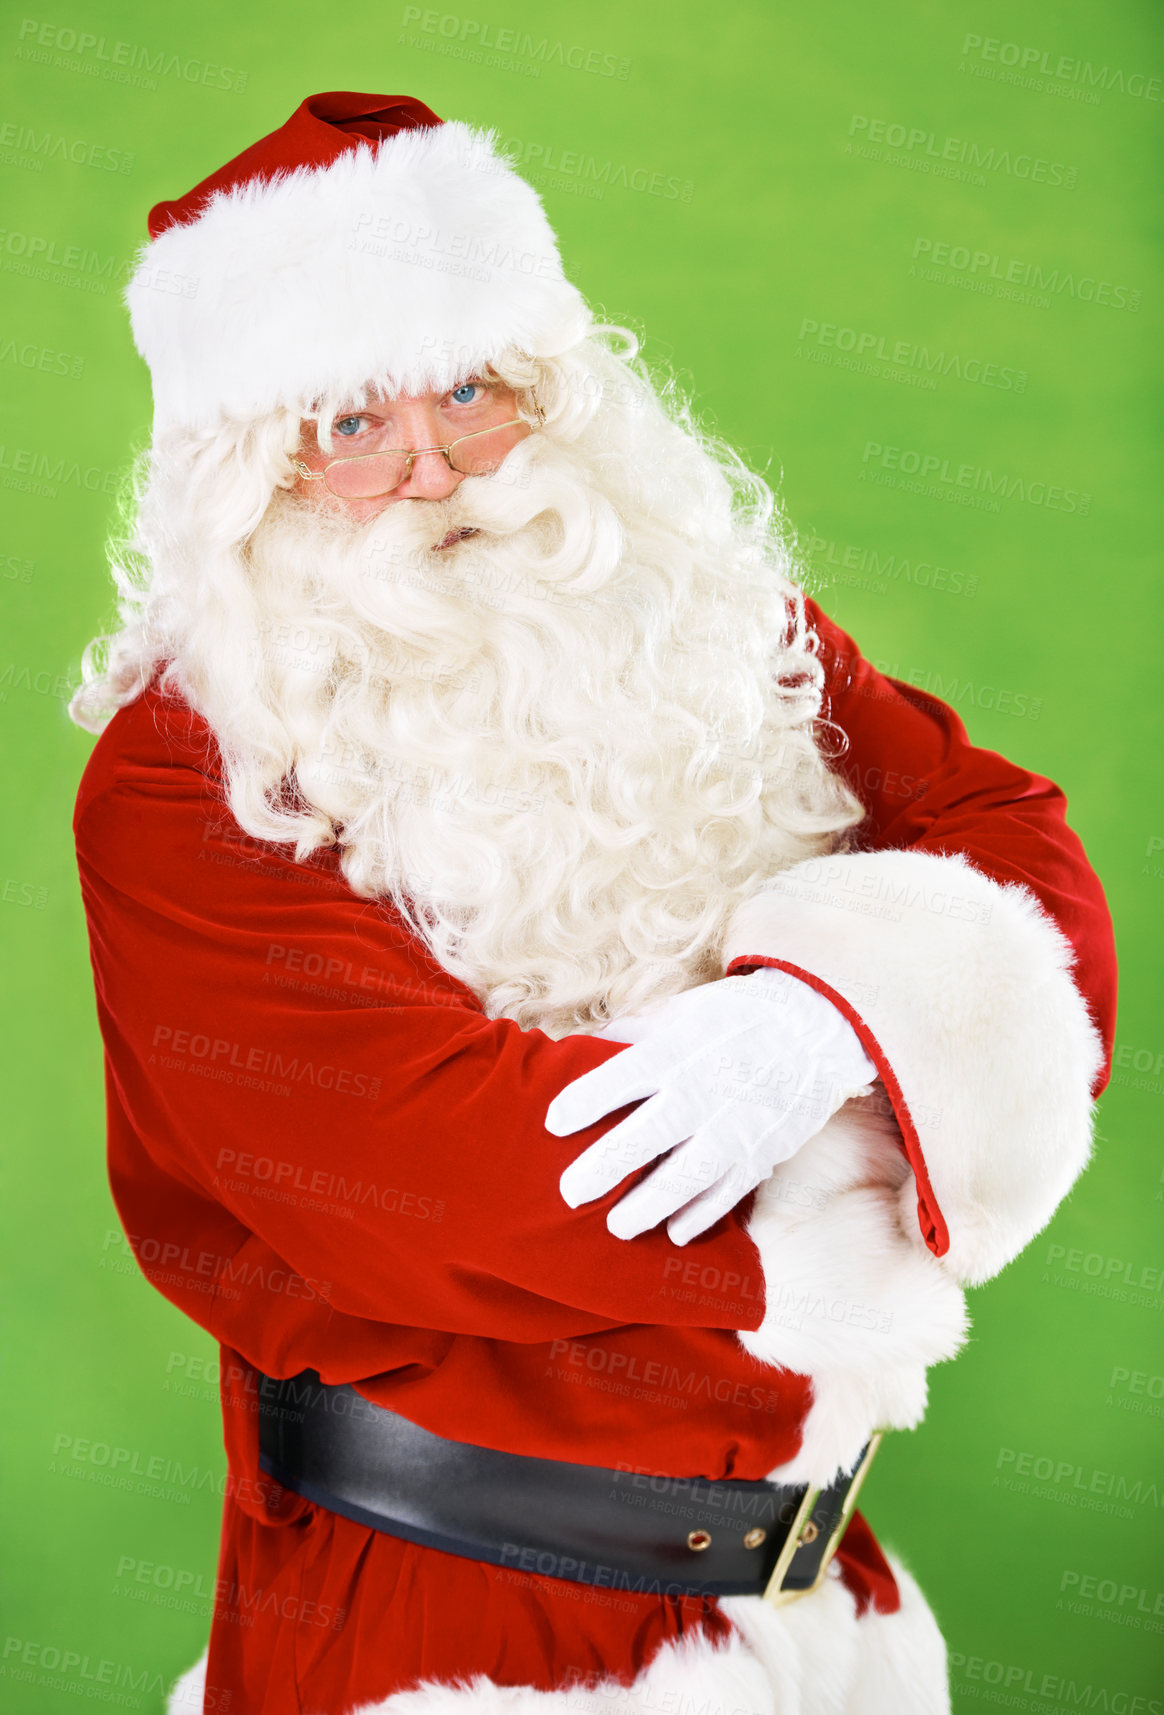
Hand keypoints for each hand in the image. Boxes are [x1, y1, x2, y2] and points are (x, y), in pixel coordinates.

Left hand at [548, 968, 876, 1243]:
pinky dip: (701, 1215)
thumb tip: (579, 1048)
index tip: (553, 1123)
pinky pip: (727, 1192)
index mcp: (677, 1050)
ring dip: (648, 1206)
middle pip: (647, 1136)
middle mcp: (704, 1091)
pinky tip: (674, 1232)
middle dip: (604, 1167)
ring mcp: (736, 1126)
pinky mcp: (762, 1152)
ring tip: (616, 1226)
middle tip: (569, 1193)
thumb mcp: (680, 1011)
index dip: (583, 1102)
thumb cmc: (733, 1018)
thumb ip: (630, 1033)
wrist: (813, 1029)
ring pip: (687, 1176)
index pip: (621, 1078)